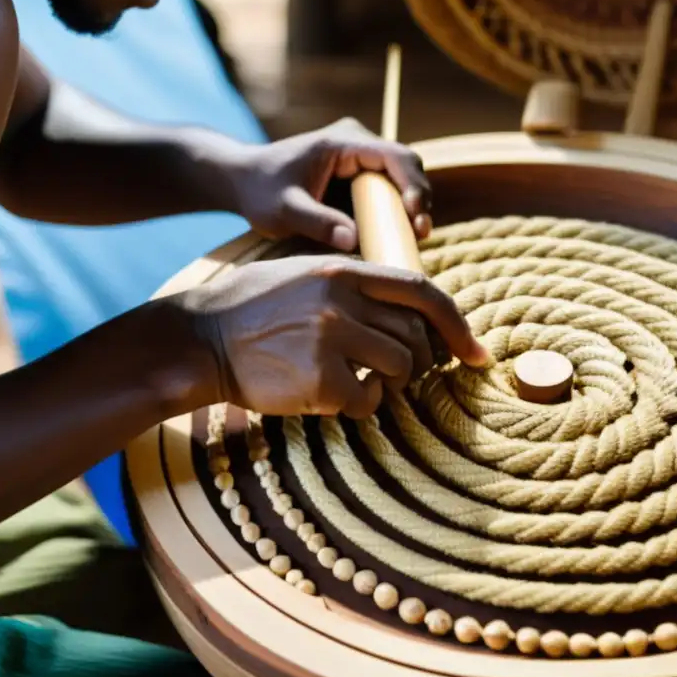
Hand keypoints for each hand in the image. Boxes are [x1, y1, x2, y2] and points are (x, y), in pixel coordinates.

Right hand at [186, 255, 490, 417]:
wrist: (201, 338)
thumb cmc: (254, 309)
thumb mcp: (306, 276)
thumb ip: (356, 286)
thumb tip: (410, 312)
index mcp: (343, 270)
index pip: (423, 291)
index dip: (457, 325)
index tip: (476, 353)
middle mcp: (342, 299)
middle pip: (415, 337)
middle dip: (419, 362)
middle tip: (401, 375)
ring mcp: (332, 338)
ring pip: (399, 369)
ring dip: (388, 384)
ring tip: (358, 382)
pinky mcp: (320, 379)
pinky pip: (367, 402)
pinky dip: (359, 407)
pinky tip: (329, 396)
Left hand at [229, 118, 431, 251]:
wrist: (244, 182)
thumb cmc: (260, 190)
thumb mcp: (284, 210)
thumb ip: (317, 222)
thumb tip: (355, 240)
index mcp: (343, 142)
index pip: (395, 155)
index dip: (413, 183)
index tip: (414, 214)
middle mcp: (358, 144)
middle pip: (406, 167)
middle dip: (418, 199)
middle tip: (420, 234)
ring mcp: (360, 161)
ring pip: (401, 181)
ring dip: (411, 209)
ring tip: (414, 239)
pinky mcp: (357, 179)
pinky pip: (386, 193)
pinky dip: (395, 214)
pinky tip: (397, 238)